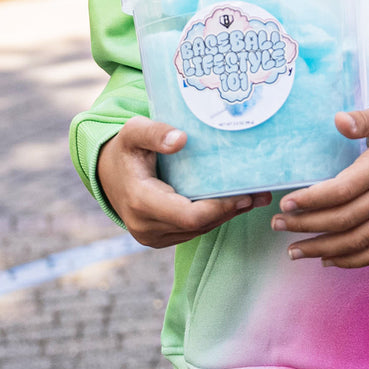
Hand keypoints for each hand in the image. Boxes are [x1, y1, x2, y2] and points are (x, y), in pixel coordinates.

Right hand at [97, 115, 271, 248]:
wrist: (106, 172)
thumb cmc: (124, 148)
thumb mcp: (133, 132)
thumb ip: (155, 132)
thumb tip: (180, 138)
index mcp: (141, 201)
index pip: (190, 215)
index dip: (220, 207)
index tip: (245, 193)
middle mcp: (145, 225)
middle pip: (199, 225)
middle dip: (231, 210)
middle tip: (262, 193)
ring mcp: (152, 235)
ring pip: (198, 230)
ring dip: (226, 215)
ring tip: (256, 196)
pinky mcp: (159, 237)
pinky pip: (192, 230)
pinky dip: (213, 218)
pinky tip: (234, 202)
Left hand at [270, 105, 368, 268]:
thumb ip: (363, 119)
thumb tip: (338, 120)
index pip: (341, 191)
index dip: (311, 200)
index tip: (285, 204)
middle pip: (343, 220)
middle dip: (306, 226)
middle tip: (278, 226)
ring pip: (356, 242)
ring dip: (322, 249)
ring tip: (293, 250)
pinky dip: (350, 261)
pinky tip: (326, 259)